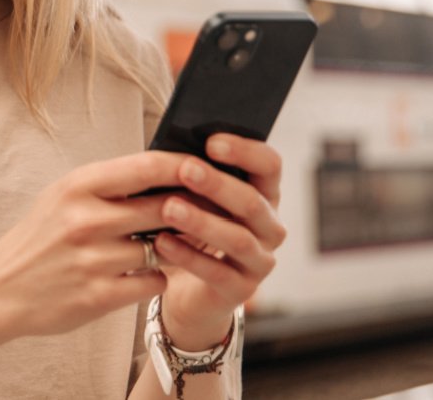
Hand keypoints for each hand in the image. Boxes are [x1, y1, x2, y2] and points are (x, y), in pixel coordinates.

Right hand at [0, 151, 188, 340]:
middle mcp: (85, 220)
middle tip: (212, 210)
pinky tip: (145, 274)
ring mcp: (93, 260)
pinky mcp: (99, 296)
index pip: (147, 167)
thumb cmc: (41, 236)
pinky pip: (154, 282)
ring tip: (176, 244)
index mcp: (77, 187)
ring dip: (176, 248)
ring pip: (165, 248)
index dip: (185, 167)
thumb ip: (111, 184)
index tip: (207, 168)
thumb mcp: (65, 197)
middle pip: (165, 207)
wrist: (0, 289)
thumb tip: (172, 170)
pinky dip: (157, 277)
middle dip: (194, 210)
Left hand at [151, 134, 286, 349]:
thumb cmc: (189, 230)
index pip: (269, 165)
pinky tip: (162, 242)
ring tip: (169, 208)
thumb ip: (193, 176)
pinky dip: (188, 256)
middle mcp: (269, 227)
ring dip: (202, 221)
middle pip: (252, 201)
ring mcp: (260, 261)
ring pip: (238, 238)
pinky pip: (217, 272)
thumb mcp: (195, 199)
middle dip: (217, 184)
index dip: (245, 151)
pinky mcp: (242, 290)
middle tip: (185, 169)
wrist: (187, 289)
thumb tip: (170, 147)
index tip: (211, 141)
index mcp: (263, 195)